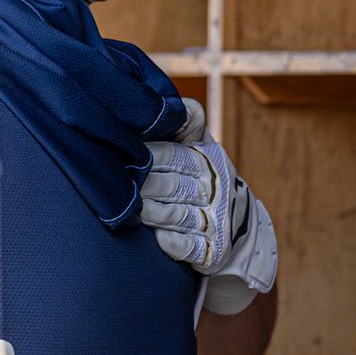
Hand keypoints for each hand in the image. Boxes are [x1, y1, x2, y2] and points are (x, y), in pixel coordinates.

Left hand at [140, 99, 277, 314]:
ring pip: (180, 216)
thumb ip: (186, 122)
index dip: (150, 155)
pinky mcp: (212, 250)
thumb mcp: (199, 143)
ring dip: (155, 213)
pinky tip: (160, 239)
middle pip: (174, 186)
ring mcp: (213, 221)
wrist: (235, 221)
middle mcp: (213, 189)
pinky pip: (192, 247)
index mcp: (206, 160)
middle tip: (120, 184)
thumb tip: (175, 104)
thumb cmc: (201, 174)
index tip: (125, 153)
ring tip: (134, 209)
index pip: (175, 156)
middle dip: (146, 185)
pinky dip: (176, 244)